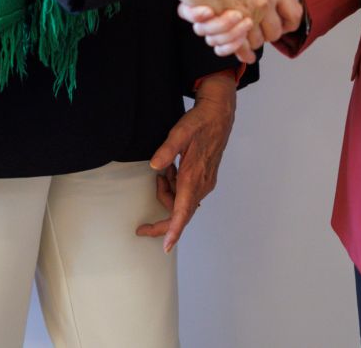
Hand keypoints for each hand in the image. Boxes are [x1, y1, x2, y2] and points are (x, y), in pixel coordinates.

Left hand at [135, 73, 235, 251]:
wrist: (219, 114)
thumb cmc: (200, 122)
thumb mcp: (180, 132)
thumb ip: (167, 150)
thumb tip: (155, 166)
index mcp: (193, 177)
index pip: (183, 211)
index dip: (174, 230)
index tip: (166, 246)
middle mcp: (201, 185)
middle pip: (180, 214)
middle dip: (162, 222)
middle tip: (141, 228)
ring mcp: (205, 183)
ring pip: (181, 203)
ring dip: (167, 194)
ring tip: (164, 171)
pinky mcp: (205, 179)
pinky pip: (186, 194)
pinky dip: (175, 187)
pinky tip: (172, 170)